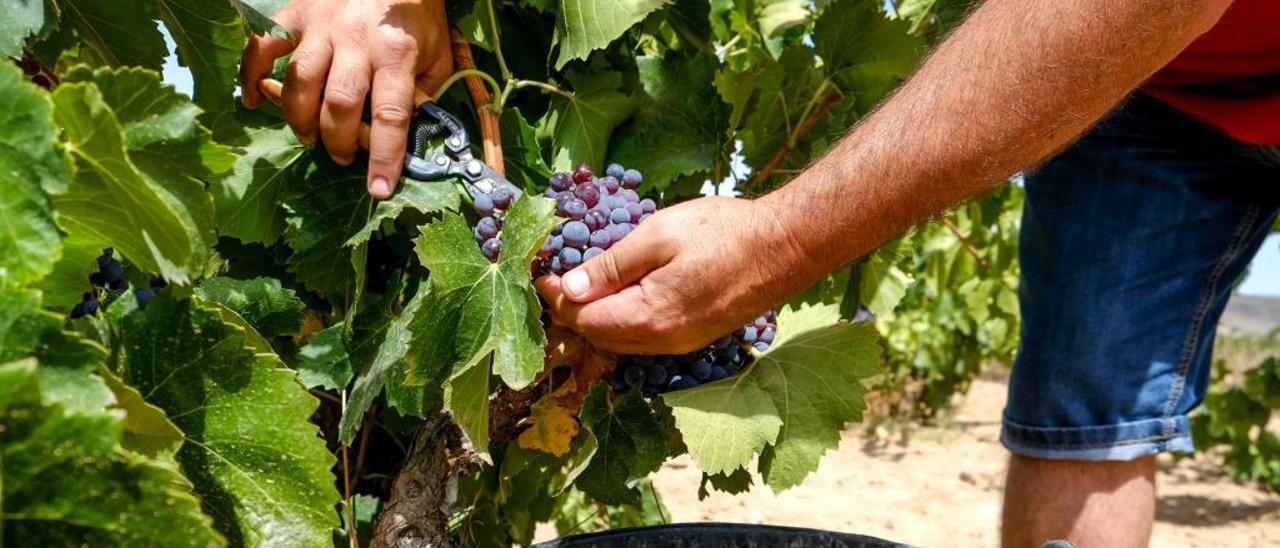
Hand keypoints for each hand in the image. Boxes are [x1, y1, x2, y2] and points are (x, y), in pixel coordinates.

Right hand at [239, 0, 452, 198]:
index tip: (378, 189)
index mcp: (396, 53)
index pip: (390, 116)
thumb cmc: (416, 10)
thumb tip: (408, 130)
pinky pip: (263, 45)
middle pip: (338, 104)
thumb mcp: (438, 50)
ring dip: (299, 118)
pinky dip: (250, 75)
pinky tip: (252, 100)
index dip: (384, 157)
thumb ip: (425, 90)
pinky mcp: (295, 12)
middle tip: (341, 155)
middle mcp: (356, 40)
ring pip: (299, 81)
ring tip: (308, 136)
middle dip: (337, 141)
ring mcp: (321, 25)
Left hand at [535, 197, 809, 354]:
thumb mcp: (658, 236)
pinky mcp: (695, 336)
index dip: (557, 297)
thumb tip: (572, 288)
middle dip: (572, 310)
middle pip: (599, 336)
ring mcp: (681, 342)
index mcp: (649, 316)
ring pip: (621, 340)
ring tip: (583, 284)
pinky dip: (622, 319)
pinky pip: (644, 337)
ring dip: (597, 317)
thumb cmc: (724, 232)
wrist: (786, 246)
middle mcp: (663, 340)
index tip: (542, 271)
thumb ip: (612, 265)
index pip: (585, 319)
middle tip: (556, 277)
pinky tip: (619, 294)